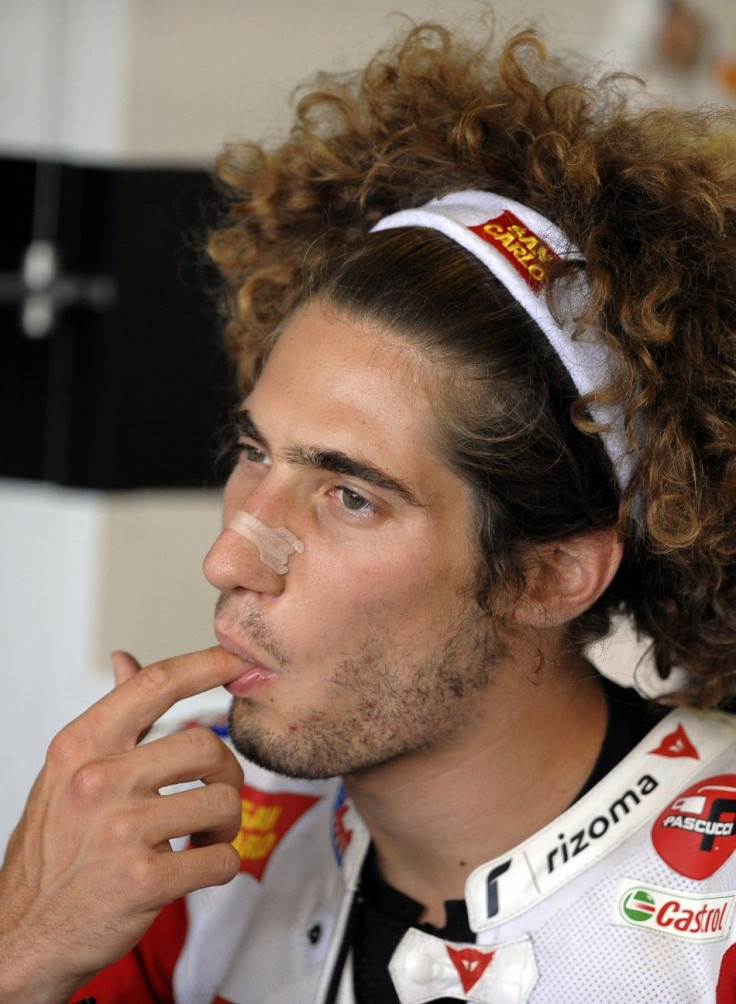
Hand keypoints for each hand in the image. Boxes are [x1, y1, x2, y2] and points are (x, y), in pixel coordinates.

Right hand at [0, 646, 245, 1002]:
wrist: (25, 935)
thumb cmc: (54, 847)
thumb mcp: (68, 772)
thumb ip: (110, 717)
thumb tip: (126, 660)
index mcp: (81, 746)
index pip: (155, 685)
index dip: (205, 664)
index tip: (237, 659)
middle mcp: (98, 781)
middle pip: (206, 744)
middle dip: (226, 771)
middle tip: (213, 793)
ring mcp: (121, 831)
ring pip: (222, 802)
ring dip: (226, 825)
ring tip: (202, 837)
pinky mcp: (144, 881)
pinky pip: (222, 859)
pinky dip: (222, 865)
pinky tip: (197, 868)